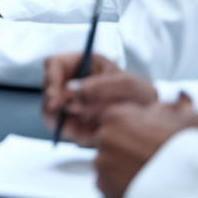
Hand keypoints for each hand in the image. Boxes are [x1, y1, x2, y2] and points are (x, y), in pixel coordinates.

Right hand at [41, 54, 155, 146]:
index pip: (53, 65)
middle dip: (57, 109)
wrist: (149, 117)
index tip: (56, 101)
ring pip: (52, 112)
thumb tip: (69, 92)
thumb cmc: (139, 93)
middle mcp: (71, 79)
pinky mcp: (72, 118)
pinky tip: (92, 135)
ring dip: (66, 124)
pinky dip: (74, 134)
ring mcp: (69, 100)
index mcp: (82, 62)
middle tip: (72, 123)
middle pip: (48, 90)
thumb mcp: (125, 86)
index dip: (50, 81)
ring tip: (90, 131)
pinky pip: (62, 127)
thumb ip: (97, 87)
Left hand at [93, 94, 197, 197]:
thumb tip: (180, 97)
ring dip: (120, 166)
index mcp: (118, 115)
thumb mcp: (188, 116)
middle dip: (124, 147)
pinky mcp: (105, 186)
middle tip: (146, 155)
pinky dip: (119, 185)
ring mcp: (102, 163)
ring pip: (107, 162)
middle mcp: (105, 137)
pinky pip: (108, 183)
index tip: (144, 138)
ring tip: (146, 172)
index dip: (131, 128)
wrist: (192, 183)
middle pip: (108, 140)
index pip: (112, 118)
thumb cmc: (191, 148)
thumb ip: (177, 104)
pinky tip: (140, 184)